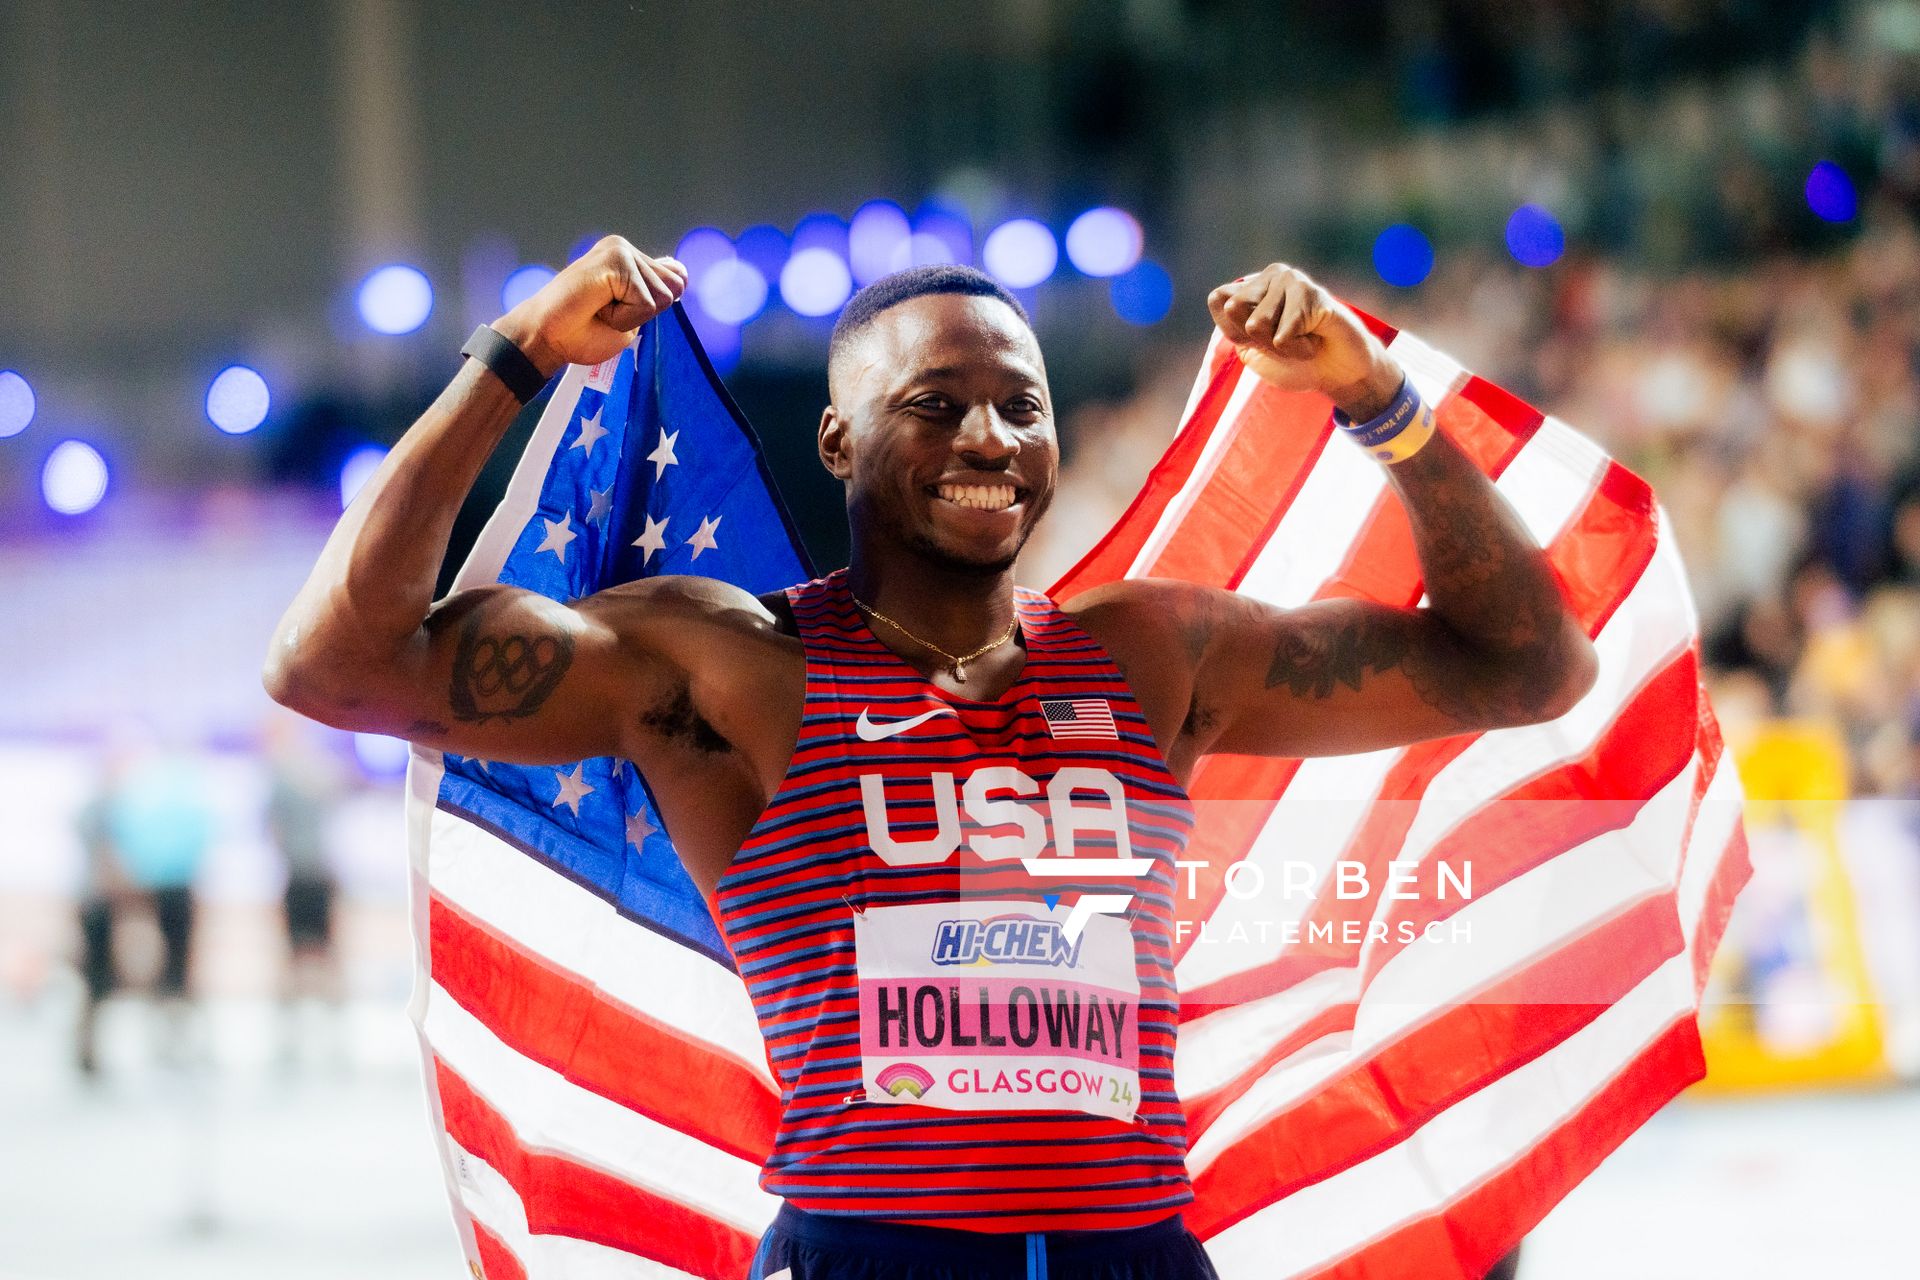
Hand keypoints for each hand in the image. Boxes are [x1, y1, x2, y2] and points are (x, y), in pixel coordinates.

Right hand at [493, 236, 687, 376]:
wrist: (546, 339)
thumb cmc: (582, 332)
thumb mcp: (631, 318)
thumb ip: (656, 295)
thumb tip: (681, 272)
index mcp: (631, 260)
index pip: (676, 283)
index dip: (652, 308)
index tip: (614, 312)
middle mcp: (625, 249)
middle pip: (674, 288)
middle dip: (645, 313)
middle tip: (606, 312)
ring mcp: (619, 250)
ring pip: (662, 297)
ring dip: (631, 317)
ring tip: (600, 311)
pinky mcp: (615, 259)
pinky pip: (645, 302)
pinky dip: (624, 318)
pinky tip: (597, 308)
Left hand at [1207, 263, 1402, 419]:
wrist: (1338, 373)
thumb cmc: (1295, 363)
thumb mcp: (1252, 351)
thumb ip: (1232, 326)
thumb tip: (1227, 301)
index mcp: (1251, 287)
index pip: (1218, 299)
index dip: (1235, 329)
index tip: (1259, 340)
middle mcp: (1269, 276)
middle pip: (1235, 309)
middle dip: (1258, 338)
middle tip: (1285, 340)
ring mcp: (1291, 279)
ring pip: (1257, 323)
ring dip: (1282, 346)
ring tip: (1303, 338)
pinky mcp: (1311, 292)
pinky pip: (1284, 334)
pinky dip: (1299, 348)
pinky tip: (1316, 337)